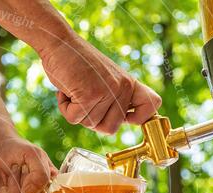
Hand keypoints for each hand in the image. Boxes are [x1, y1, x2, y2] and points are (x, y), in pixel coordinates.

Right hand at [42, 35, 161, 133]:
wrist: (59, 43)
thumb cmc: (77, 62)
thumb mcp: (105, 78)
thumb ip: (116, 97)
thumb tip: (120, 121)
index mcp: (129, 82)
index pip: (152, 105)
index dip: (139, 118)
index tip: (125, 118)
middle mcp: (123, 86)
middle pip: (110, 128)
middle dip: (91, 120)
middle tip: (83, 100)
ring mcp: (108, 91)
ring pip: (90, 124)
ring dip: (75, 111)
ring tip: (74, 89)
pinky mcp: (89, 95)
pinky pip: (74, 119)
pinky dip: (65, 108)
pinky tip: (66, 90)